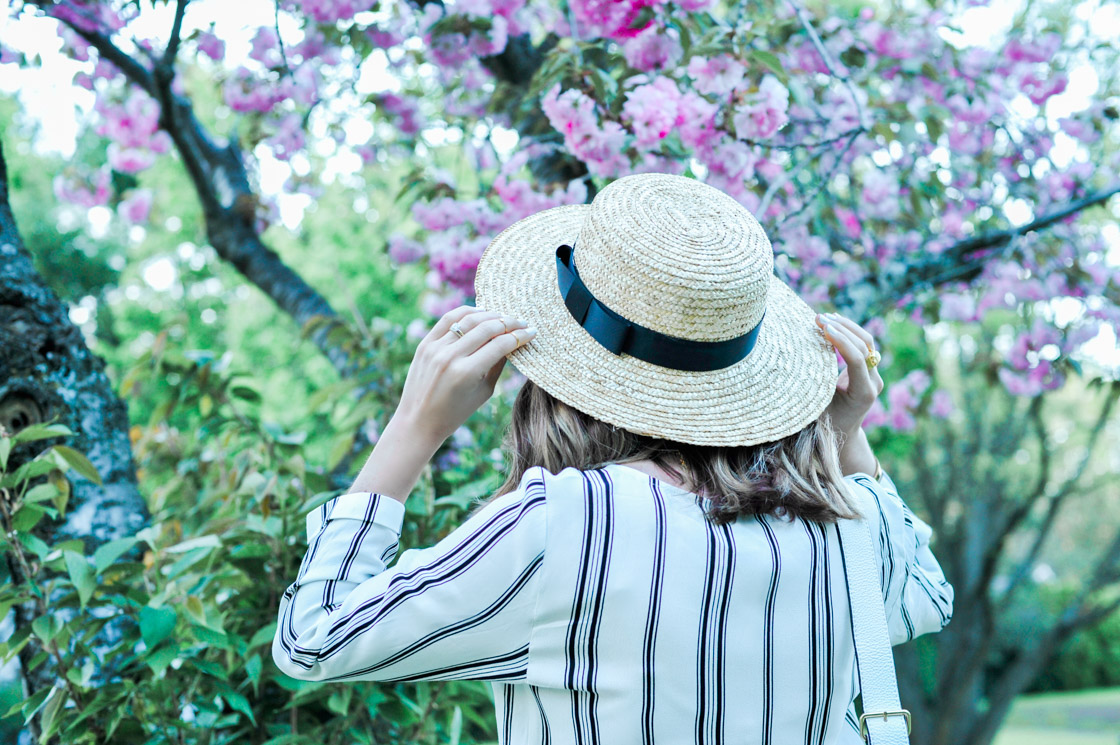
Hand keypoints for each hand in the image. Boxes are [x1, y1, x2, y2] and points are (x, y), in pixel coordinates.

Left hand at [395, 306, 535, 445]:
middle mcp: (450, 357)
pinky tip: (480, 312)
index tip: (532, 332)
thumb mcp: (483, 392)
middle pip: (487, 328)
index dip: (520, 336)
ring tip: (504, 316)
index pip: (500, 345)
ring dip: (490, 315)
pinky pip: (448, 319)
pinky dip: (466, 312)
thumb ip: (498, 365)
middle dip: (509, 323)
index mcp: (467, 372)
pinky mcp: (425, 344)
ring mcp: (435, 348)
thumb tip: (513, 343)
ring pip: (468, 319)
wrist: (418, 421)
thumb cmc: (455, 413)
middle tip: (522, 322)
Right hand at [815, 312, 883, 476]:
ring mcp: (874, 375)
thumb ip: (813, 386)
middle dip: (842, 328)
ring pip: (867, 343)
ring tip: (825, 317)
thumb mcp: (816, 407)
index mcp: (863, 393)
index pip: (857, 360)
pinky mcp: (869, 370)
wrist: (844, 436)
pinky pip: (863, 346)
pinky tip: (832, 324)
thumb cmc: (823, 425)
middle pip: (865, 346)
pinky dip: (847, 333)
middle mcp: (873, 382)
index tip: (822, 329)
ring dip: (846, 327)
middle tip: (819, 318)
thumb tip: (793, 362)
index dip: (841, 342)